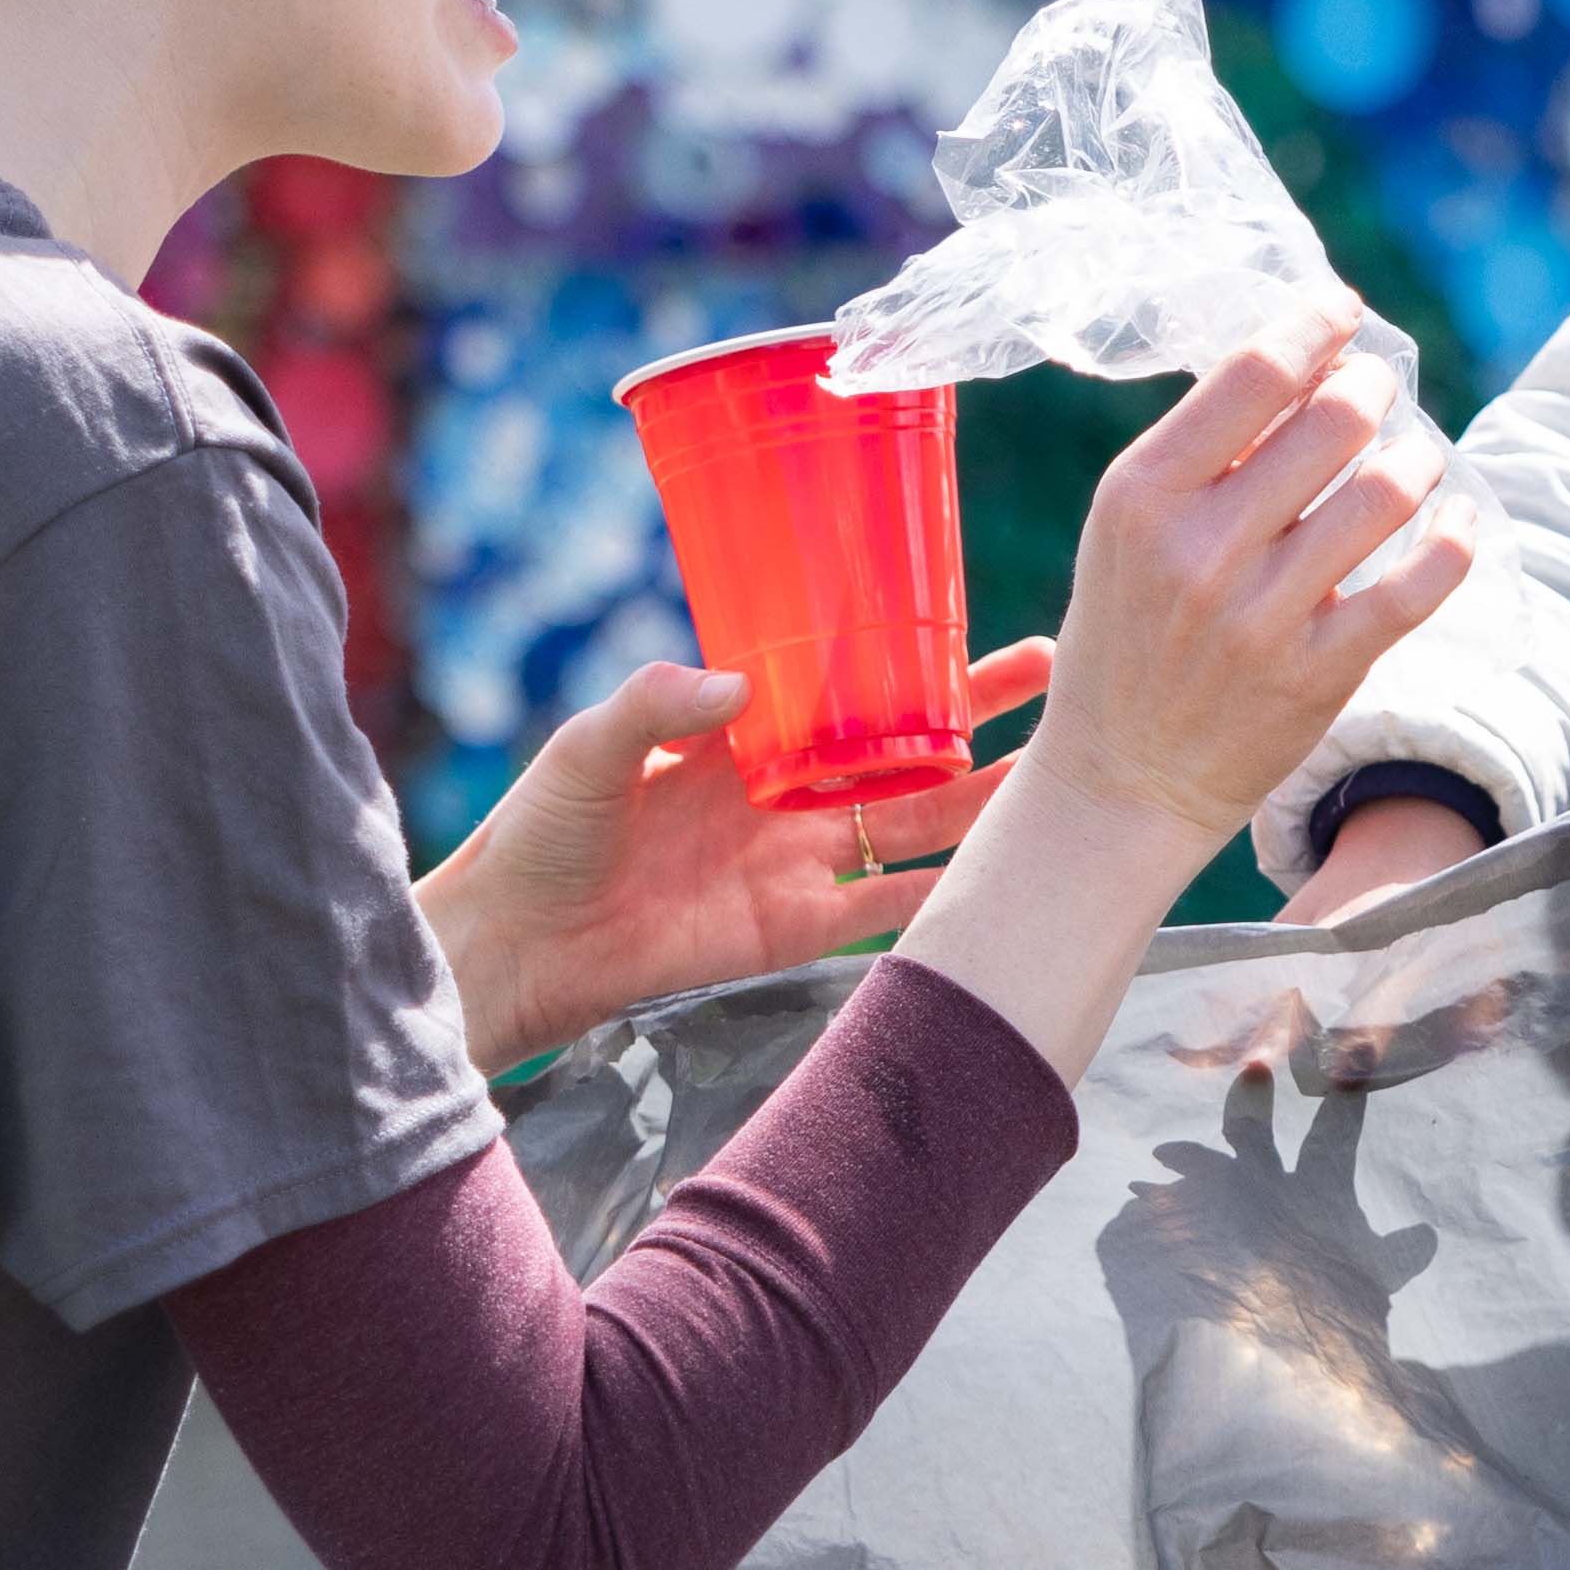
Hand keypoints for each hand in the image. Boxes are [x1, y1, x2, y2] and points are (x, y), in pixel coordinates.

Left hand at [420, 641, 1048, 1062]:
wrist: (516, 943)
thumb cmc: (539, 833)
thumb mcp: (590, 745)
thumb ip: (658, 705)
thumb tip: (739, 684)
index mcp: (740, 740)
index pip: (842, 692)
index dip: (901, 664)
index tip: (954, 627)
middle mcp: (781, 797)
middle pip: (899, 752)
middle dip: (974, 717)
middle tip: (1050, 675)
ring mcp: (793, 863)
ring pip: (909, 823)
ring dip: (978, 798)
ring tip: (1052, 766)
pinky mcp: (790, 930)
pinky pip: (881, 908)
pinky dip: (939, 892)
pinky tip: (1000, 871)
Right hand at [887, 314, 1473, 1082]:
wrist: (1123, 779)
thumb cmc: (1131, 632)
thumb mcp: (1130, 528)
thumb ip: (1204, 450)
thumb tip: (1303, 358)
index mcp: (1143, 494)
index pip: (1253, 373)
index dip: (1315, 323)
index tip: (1342, 311)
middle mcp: (1201, 549)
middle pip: (1335, 420)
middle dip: (1374, 387)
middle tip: (1380, 390)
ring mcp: (1262, 616)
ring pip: (1387, 492)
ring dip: (1417, 459)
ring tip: (1412, 460)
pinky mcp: (1318, 673)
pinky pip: (1417, 587)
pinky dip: (1453, 542)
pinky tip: (1456, 524)